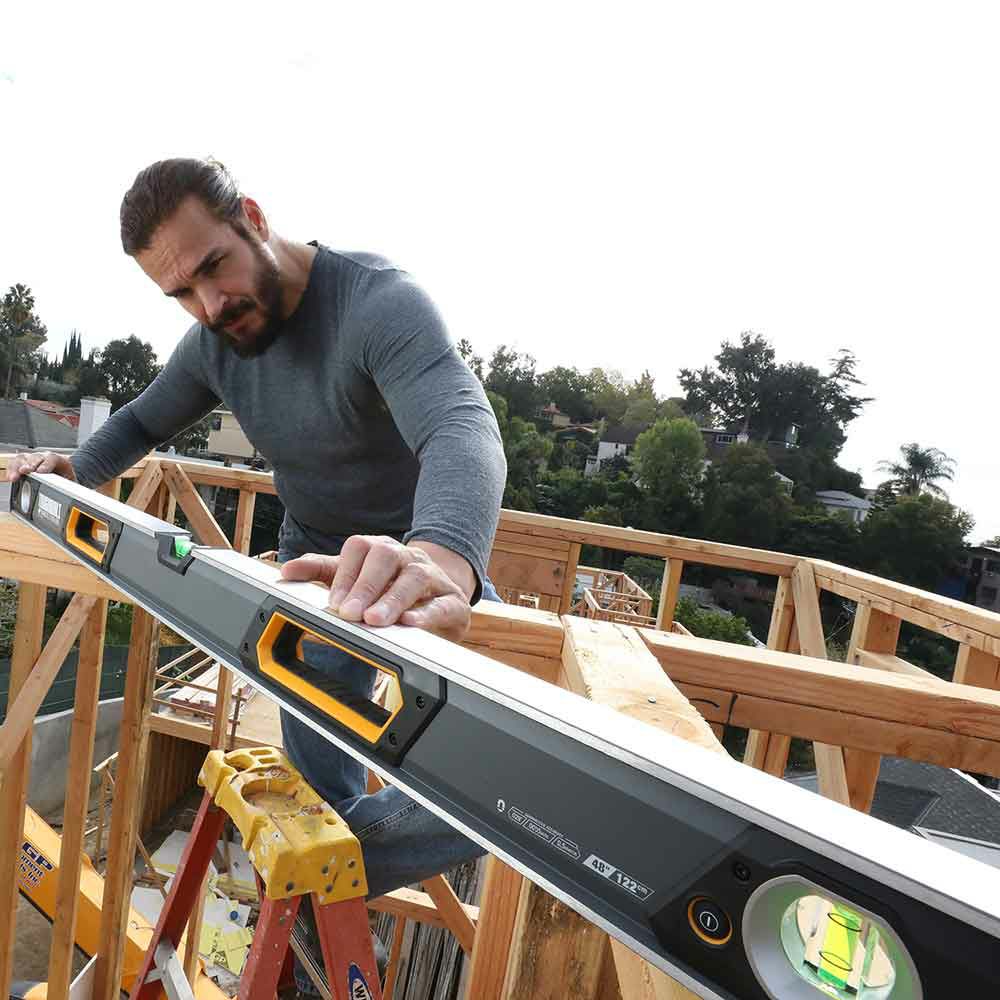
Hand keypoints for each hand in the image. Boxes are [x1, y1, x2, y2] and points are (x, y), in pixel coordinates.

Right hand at [6, 451, 76, 482]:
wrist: (65, 475)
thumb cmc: (67, 479)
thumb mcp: (71, 482)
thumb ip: (70, 486)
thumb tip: (70, 494)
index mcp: (59, 460)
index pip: (52, 459)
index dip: (46, 465)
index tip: (40, 471)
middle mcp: (44, 457)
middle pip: (36, 457)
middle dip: (31, 464)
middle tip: (26, 471)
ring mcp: (34, 459)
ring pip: (24, 459)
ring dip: (18, 467)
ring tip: (15, 476)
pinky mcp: (25, 464)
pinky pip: (16, 463)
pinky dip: (12, 469)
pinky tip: (11, 476)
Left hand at [280, 535, 472, 640]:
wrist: (442, 593)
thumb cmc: (391, 585)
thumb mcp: (355, 577)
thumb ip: (321, 571)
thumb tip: (286, 571)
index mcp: (381, 549)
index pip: (360, 548)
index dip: (345, 574)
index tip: (332, 603)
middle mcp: (407, 557)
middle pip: (387, 556)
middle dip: (366, 585)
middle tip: (350, 613)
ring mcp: (433, 577)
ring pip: (415, 577)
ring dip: (392, 599)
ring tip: (375, 620)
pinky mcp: (453, 601)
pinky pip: (443, 603)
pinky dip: (427, 613)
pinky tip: (411, 623)